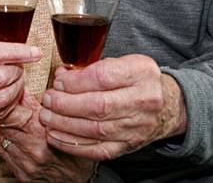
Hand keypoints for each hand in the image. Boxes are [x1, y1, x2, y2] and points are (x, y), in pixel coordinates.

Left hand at [0, 90, 96, 182]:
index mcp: (45, 132)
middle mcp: (34, 148)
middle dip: (7, 109)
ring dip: (5, 125)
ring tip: (13, 118)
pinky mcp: (22, 173)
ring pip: (3, 136)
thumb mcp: (73, 122)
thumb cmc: (77, 151)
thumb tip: (56, 76)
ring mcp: (26, 162)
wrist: (79, 181)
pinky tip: (13, 134)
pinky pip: (4, 152)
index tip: (14, 89)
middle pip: (6, 121)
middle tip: (10, 100)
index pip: (15, 109)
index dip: (12, 97)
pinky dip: (5, 140)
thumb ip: (58, 102)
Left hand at [39, 54, 187, 160]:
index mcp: (141, 72)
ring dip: (64, 124)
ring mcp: (137, 126)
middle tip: (48, 99)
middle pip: (98, 105)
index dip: (75, 81)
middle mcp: (143, 100)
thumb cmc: (137, 80)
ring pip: (95, 129)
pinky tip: (55, 136)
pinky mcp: (129, 146)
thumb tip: (62, 76)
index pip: (103, 77)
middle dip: (65, 104)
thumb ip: (94, 67)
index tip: (58, 81)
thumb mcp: (124, 62)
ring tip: (46, 117)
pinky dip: (72, 144)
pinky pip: (97, 150)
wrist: (166, 105)